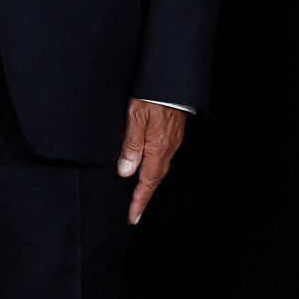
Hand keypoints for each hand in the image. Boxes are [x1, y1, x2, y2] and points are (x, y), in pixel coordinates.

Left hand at [117, 98, 186, 224]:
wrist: (172, 80)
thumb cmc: (152, 95)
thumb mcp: (135, 116)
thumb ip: (131, 144)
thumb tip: (126, 172)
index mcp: (157, 148)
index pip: (147, 182)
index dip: (138, 202)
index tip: (131, 218)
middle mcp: (167, 149)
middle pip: (154, 180)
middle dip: (143, 198)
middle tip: (132, 213)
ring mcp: (171, 142)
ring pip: (158, 169)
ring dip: (148, 185)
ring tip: (136, 196)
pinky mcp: (172, 135)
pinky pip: (161, 159)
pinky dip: (152, 170)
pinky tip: (145, 169)